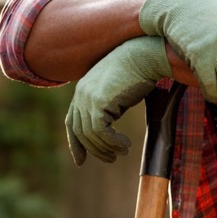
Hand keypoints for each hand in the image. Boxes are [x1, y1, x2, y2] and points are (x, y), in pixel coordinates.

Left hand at [65, 36, 169, 164]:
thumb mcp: (116, 94)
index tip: (81, 161)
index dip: (75, 143)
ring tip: (122, 151)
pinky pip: (101, 131)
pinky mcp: (98, 101)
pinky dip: (113, 142)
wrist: (144, 56)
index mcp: (82, 91)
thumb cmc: (137, 73)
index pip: (71, 122)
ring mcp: (87, 97)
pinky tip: (126, 144)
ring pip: (91, 134)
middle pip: (80, 131)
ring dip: (107, 147)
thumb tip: (105, 132)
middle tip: (111, 158)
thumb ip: (106, 110)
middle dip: (95, 149)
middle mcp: (80, 94)